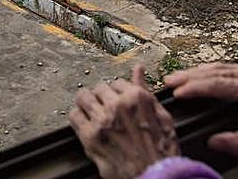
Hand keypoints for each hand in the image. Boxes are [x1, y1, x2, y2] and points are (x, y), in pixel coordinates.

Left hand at [69, 64, 179, 178]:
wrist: (153, 176)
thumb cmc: (161, 152)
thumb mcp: (163, 117)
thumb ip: (146, 90)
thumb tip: (138, 70)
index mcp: (136, 98)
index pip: (117, 82)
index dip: (117, 93)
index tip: (118, 101)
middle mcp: (117, 105)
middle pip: (98, 88)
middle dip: (102, 97)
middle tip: (106, 109)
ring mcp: (101, 121)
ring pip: (83, 97)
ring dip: (88, 104)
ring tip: (94, 114)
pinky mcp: (89, 137)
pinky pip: (75, 116)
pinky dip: (79, 118)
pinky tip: (87, 125)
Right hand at [162, 62, 237, 156]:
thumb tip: (215, 142)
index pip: (218, 84)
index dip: (196, 88)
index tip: (178, 92)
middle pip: (217, 70)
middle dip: (191, 75)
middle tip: (170, 80)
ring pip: (225, 65)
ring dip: (202, 71)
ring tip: (182, 77)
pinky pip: (235, 66)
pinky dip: (216, 71)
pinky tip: (207, 75)